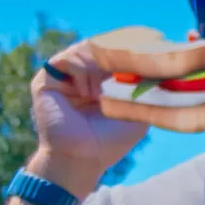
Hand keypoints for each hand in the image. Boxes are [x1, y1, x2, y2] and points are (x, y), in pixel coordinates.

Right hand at [25, 33, 165, 196]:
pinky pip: (68, 59)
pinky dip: (82, 73)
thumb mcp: (136, 109)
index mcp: (99, 78)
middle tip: (125, 72)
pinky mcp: (46, 79)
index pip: (113, 50)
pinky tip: (87, 94)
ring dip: (98, 69)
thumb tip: (158, 61)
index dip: (129, 46)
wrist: (82, 158)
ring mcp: (63, 75)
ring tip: (100, 95)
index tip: (148, 49)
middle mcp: (80, 73)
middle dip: (115, 56)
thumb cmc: (110, 140)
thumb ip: (145, 86)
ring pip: (85, 50)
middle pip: (100, 45)